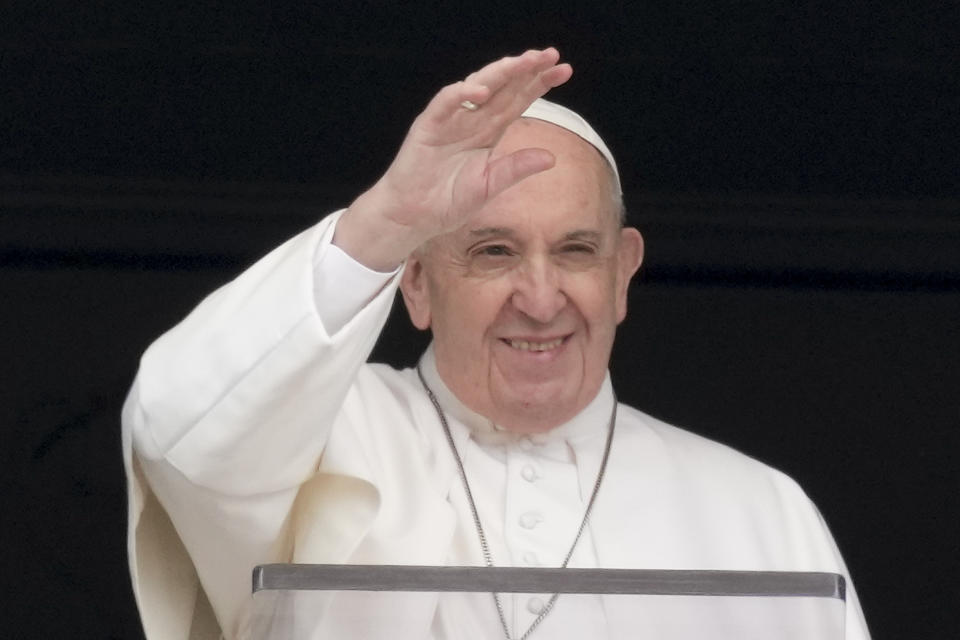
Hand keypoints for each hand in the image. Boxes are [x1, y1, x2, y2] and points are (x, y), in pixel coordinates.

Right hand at [335, 49, 572, 270]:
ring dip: (500, 73)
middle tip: (551, 55)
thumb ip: (516, 169)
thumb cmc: (449, 201)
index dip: (540, 83)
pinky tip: (482, 92)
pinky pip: (446, 102)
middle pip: (504, 87)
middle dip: (527, 69)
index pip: (519, 99)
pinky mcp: (428, 125)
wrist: (414, 216)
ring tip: (524, 62)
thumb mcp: (490, 186)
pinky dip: (462, 94)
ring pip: (478, 86)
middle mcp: (473, 119)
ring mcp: (451, 119)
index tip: (565, 70)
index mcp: (490, 130)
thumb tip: (551, 157)